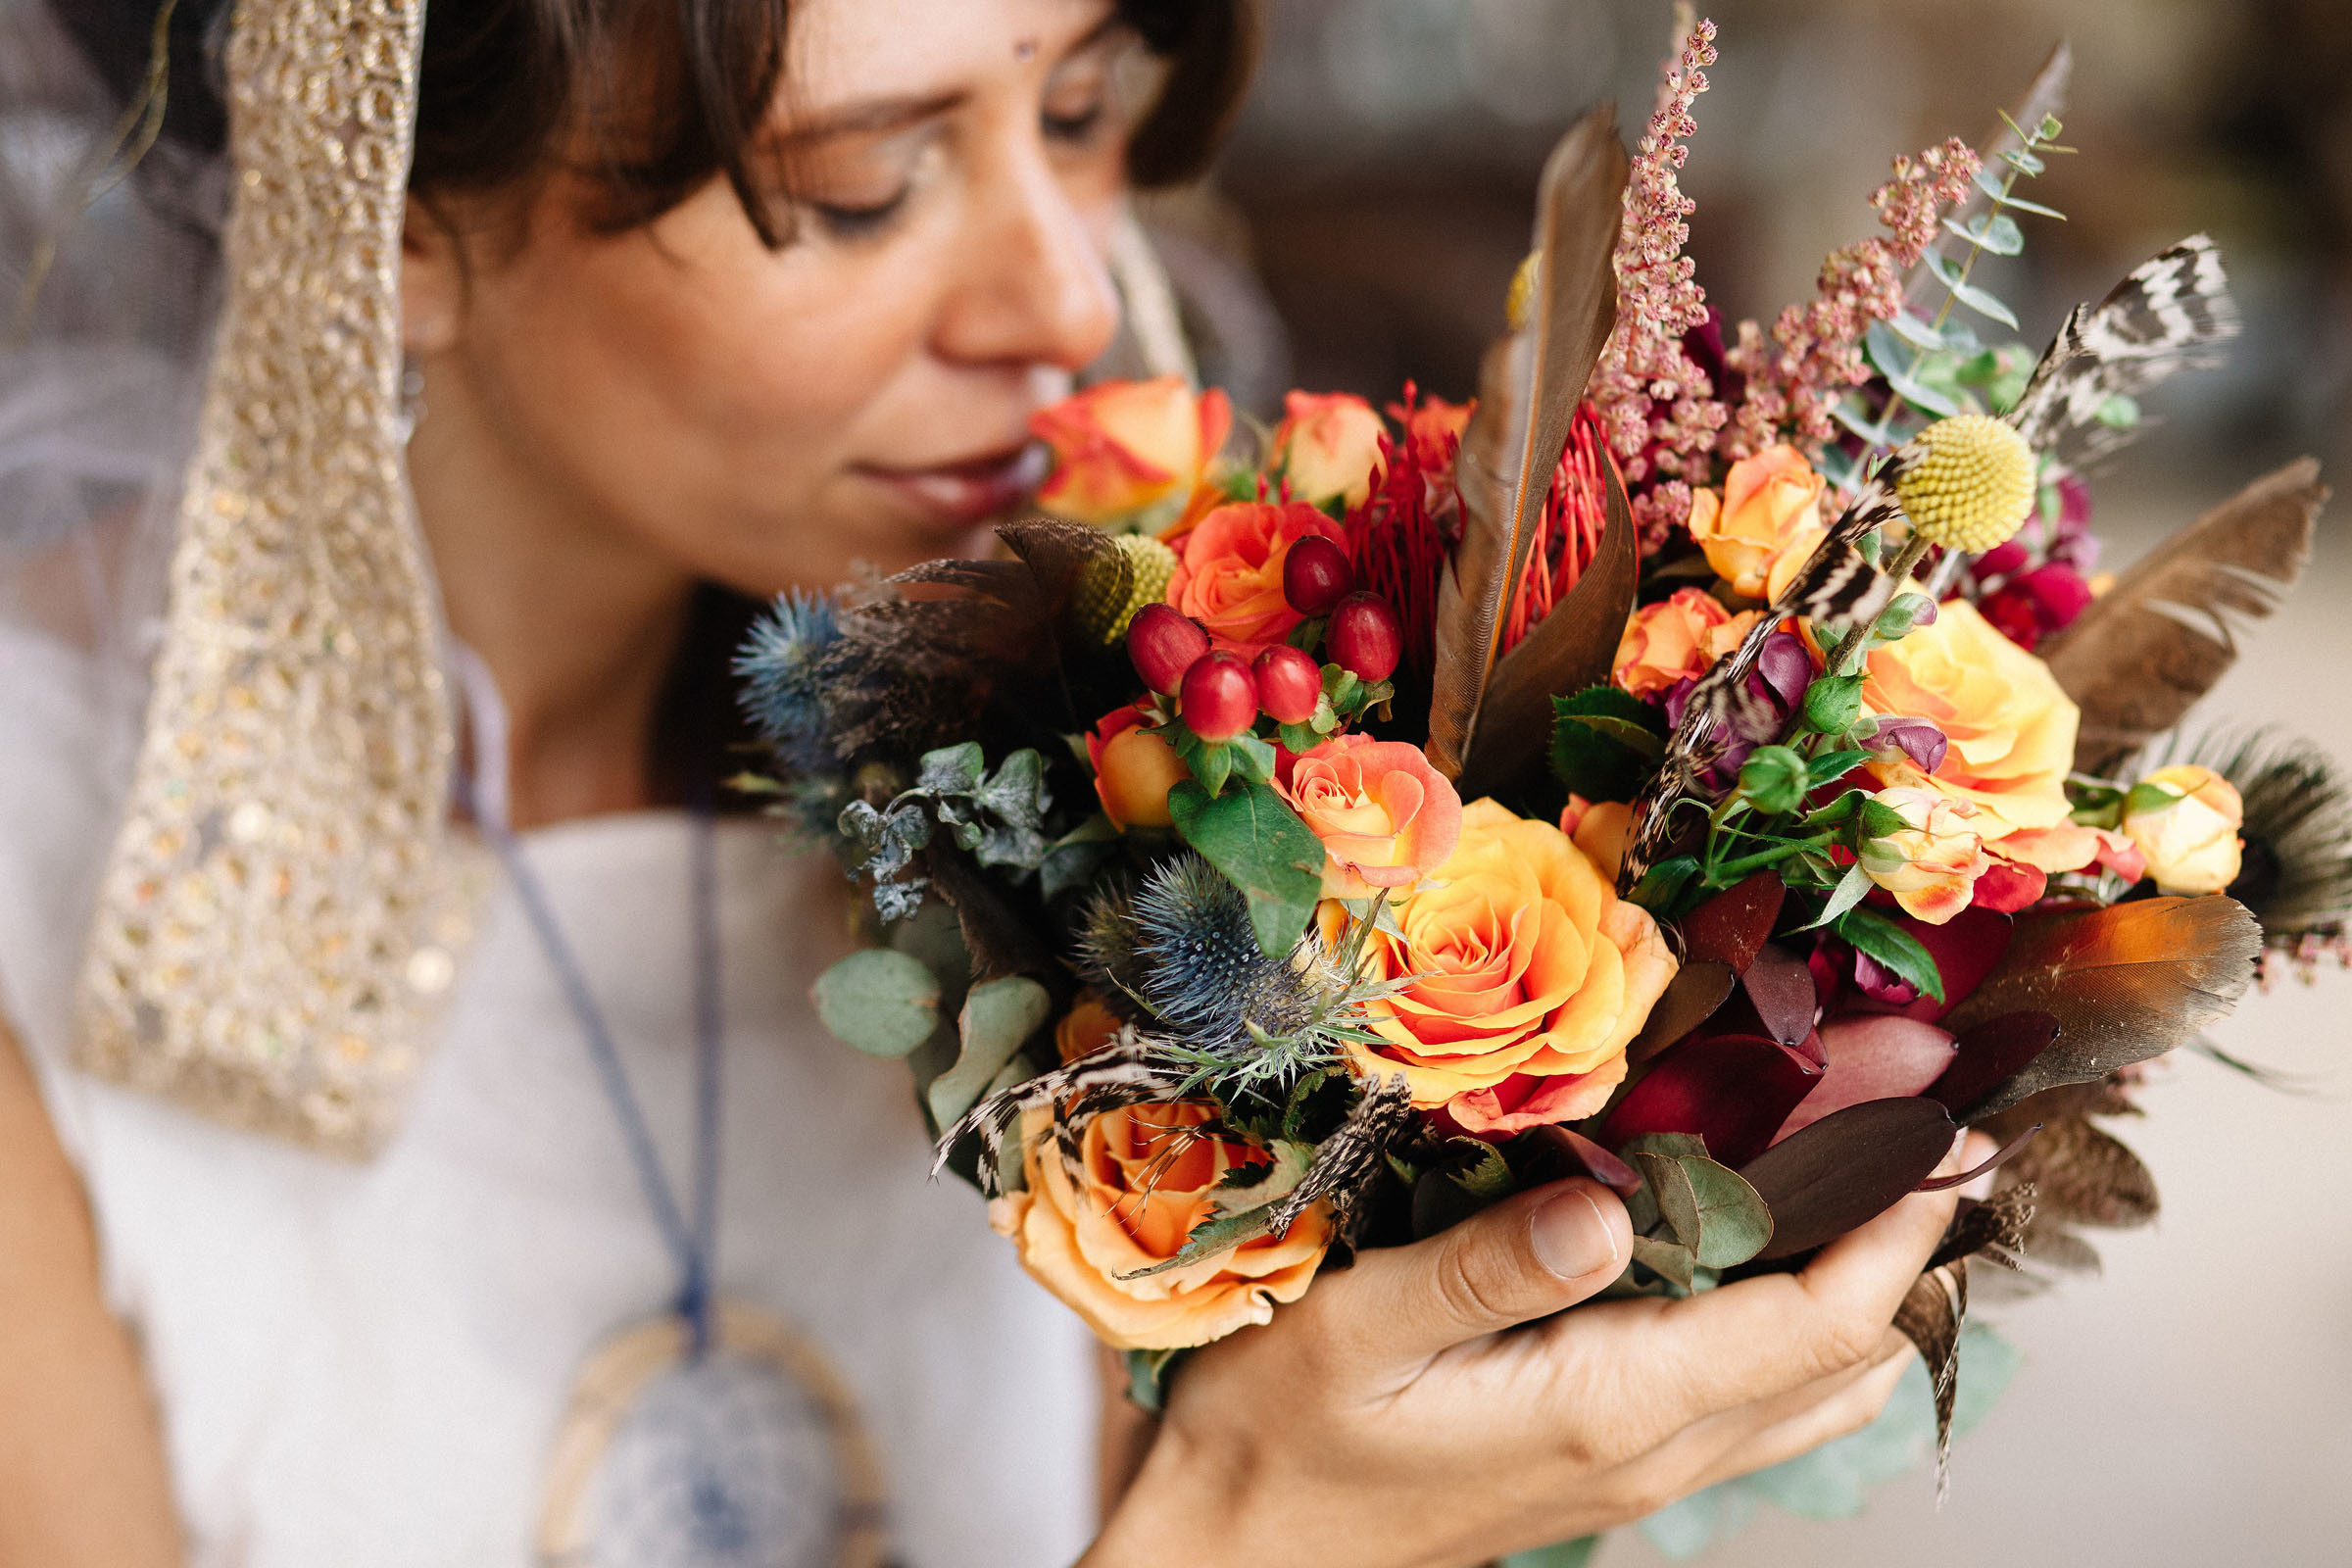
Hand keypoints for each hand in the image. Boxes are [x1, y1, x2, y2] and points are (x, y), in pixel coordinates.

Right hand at [1084, 1134, 1988, 1567]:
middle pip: (1841, 1354)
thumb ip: (1487, 1268)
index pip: (1814, 1321)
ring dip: (1858, 1291)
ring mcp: (1638, 1472)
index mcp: (1607, 1405)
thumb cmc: (1276, 1440)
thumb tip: (1610, 1205)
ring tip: (1871, 1181)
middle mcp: (1651, 1450)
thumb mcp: (1354, 1330)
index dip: (1895, 1229)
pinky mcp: (1609, 1470)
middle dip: (1898, 1242)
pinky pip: (1754, 1409)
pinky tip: (1767, 1261)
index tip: (1942, 1137)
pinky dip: (1799, 1332)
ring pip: (1812, 1392)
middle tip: (1922, 1128)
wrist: (1237, 1555)